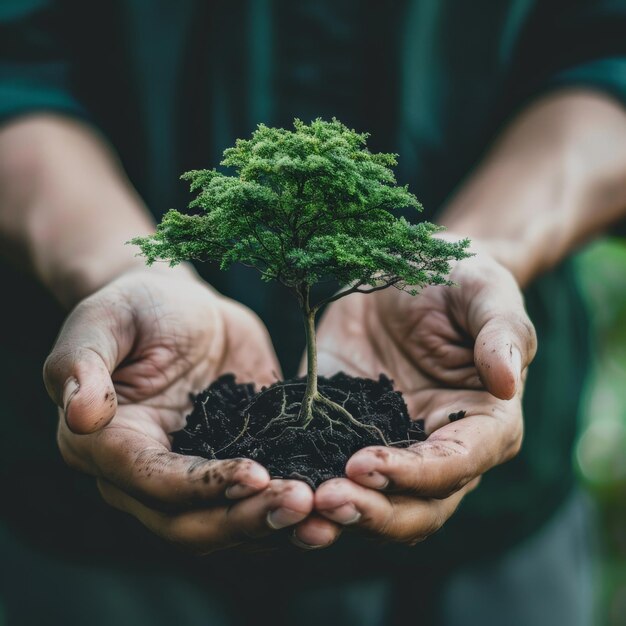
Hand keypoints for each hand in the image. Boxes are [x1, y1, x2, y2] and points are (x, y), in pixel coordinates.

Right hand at [44, 268, 313, 553]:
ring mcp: (196, 474)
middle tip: (301, 503)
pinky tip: (332, 497)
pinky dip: (292, 506)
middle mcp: (149, 476)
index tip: (255, 472)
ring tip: (324, 512)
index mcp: (110, 446)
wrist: (180, 307)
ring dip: (275, 525)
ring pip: (229, 523)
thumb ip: (81, 363)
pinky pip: (260, 496)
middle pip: (192, 523)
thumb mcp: (104, 320)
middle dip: (246, 519)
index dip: (202, 485)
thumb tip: (79, 414)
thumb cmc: (135, 307)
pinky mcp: (237, 460)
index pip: (154, 482)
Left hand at [294, 248, 535, 546]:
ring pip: (370, 502)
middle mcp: (437, 448)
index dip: (416, 474)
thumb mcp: (484, 290)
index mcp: (484, 423)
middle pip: (415, 507)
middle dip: (372, 511)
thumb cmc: (459, 281)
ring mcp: (387, 444)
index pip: (457, 464)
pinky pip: (323, 465)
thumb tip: (507, 381)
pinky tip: (270, 484)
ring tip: (293, 507)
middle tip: (324, 500)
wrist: (408, 272)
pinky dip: (302, 484)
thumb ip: (502, 331)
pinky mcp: (342, 428)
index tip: (365, 463)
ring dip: (335, 515)